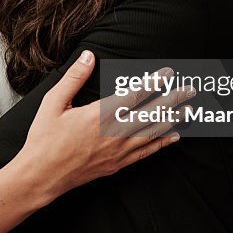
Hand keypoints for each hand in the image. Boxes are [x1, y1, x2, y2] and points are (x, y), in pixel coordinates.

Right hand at [16, 50, 189, 201]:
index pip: (134, 95)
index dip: (154, 82)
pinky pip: (146, 152)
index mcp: (98, 116)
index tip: (168, 73)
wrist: (41, 176)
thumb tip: (88, 56)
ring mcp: (117, 151)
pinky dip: (162, 143)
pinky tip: (174, 136)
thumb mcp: (52, 103)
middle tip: (191, 89)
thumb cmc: (44, 140)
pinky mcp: (117, 165)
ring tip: (190, 109)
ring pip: (153, 132)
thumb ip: (73, 79)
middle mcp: (113, 134)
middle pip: (151, 113)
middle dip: (173, 99)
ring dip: (173, 119)